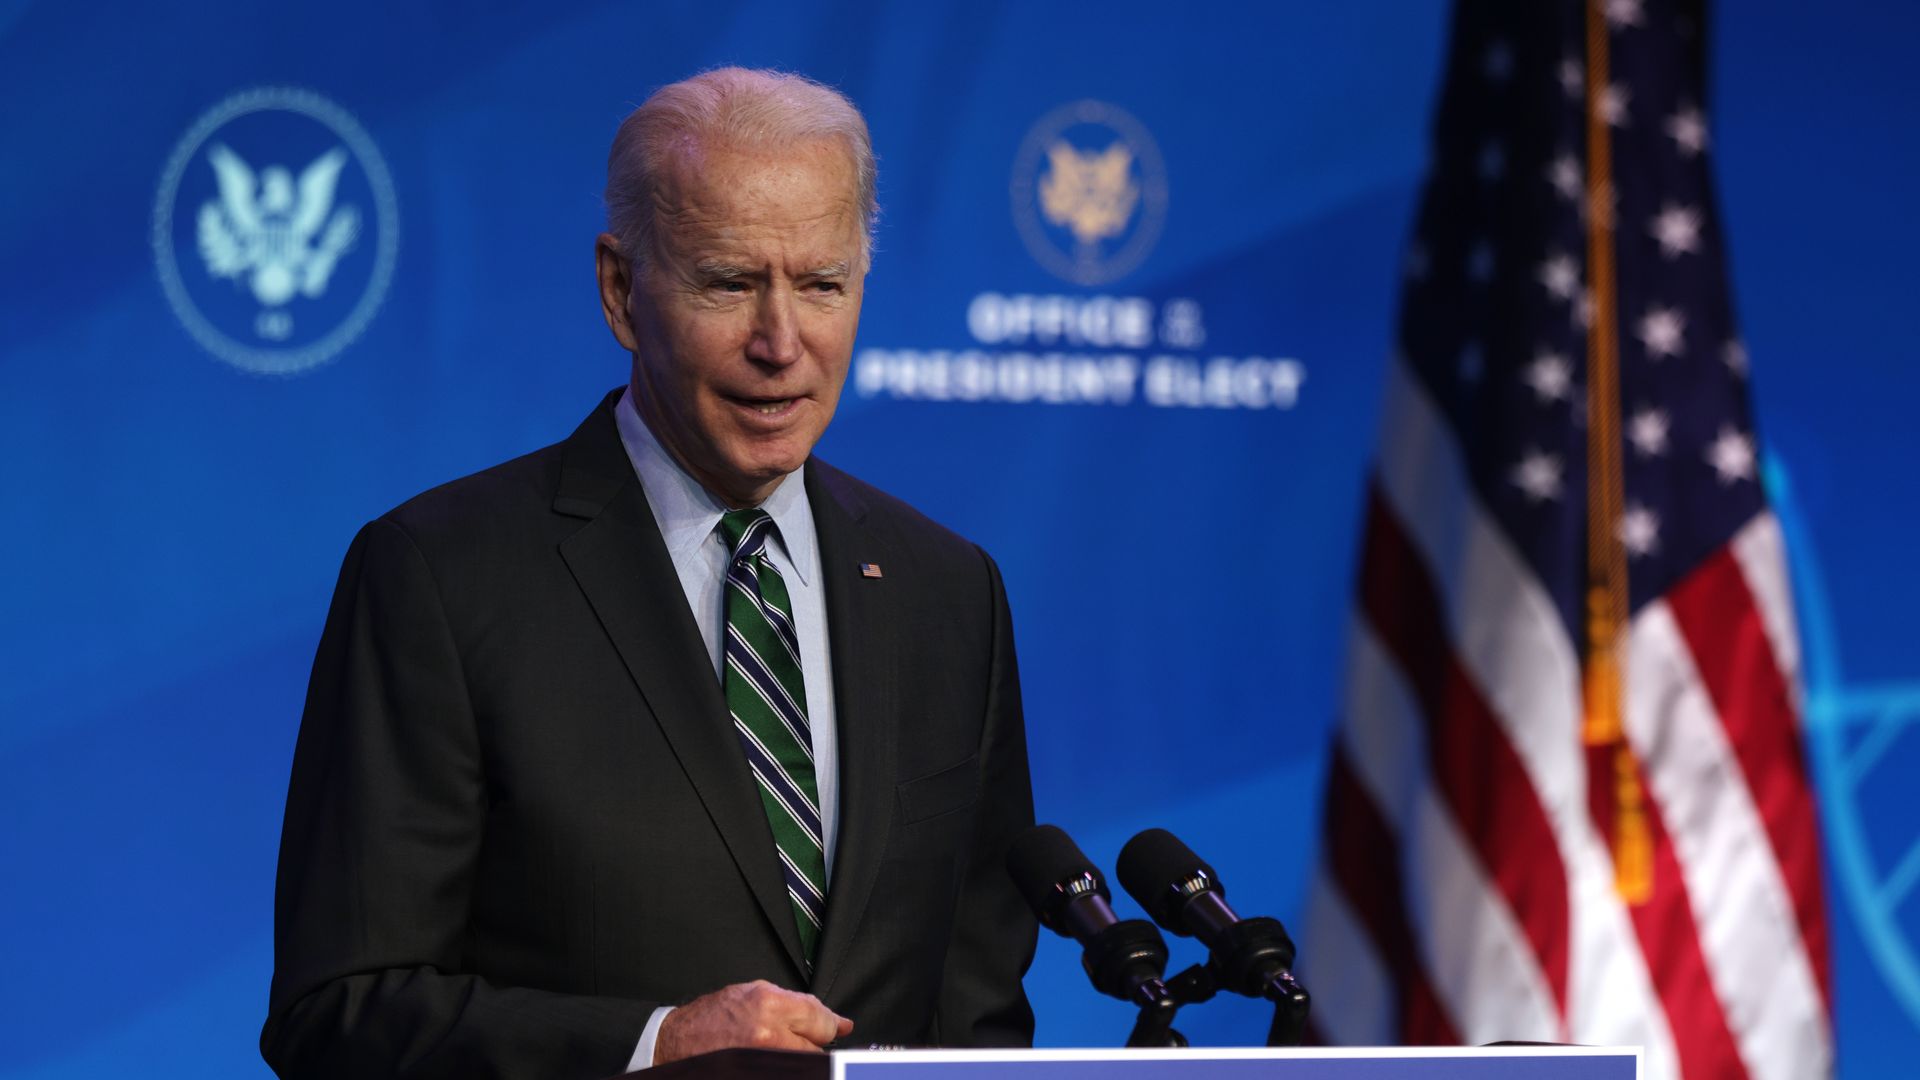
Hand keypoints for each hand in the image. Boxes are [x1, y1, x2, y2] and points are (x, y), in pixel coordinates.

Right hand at [654, 980, 853, 1063]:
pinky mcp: (755, 1073)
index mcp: (768, 1004)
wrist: (676, 1042)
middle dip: (818, 1043)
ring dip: (802, 1058)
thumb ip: (793, 1005)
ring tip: (784, 1050)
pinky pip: (787, 1071)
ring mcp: (761, 1060)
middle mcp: (768, 1034)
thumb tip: (829, 1019)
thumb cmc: (711, 1017)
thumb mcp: (752, 994)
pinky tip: (779, 1060)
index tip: (842, 1027)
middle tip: (809, 1040)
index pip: (819, 1018)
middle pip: (816, 1046)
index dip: (833, 1023)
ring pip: (804, 1062)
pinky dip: (788, 1067)